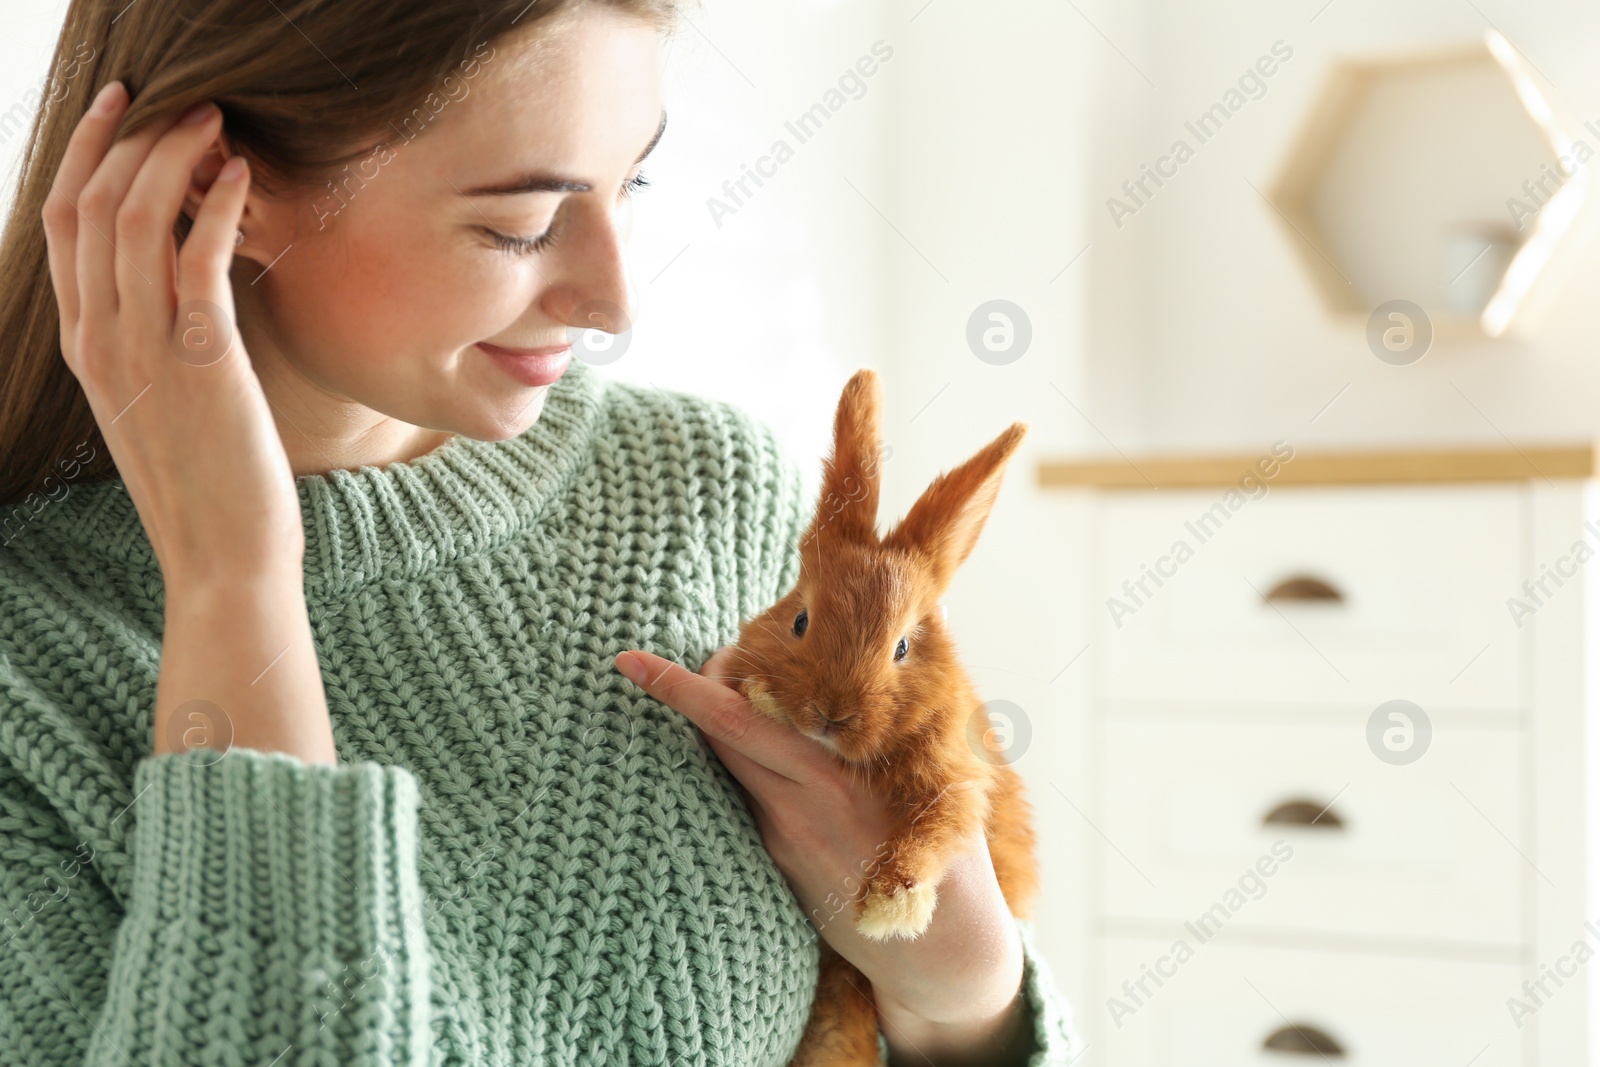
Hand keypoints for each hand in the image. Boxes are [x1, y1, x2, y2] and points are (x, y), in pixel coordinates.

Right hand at [40, 81, 299, 587]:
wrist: (223, 557)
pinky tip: (243, 176)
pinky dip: (217, 205)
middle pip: (88, 206)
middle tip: (175, 100)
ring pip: (135, 219)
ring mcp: (144, 350)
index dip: (88, 157)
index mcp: (83, 345)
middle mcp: (99, 339)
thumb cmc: (207, 482)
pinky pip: (196, 260)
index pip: (62, 225)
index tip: (120, 110)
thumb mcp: (158, 400)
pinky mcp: (203, 362)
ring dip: (175, 156)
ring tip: (218, 122)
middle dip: (127, 139)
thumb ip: (151, 339)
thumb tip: (183, 281)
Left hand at [613, 646, 1024, 1026]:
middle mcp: (801, 805)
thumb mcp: (951, 773)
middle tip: (695, 658)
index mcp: (838, 775)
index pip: (739, 720)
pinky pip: (749, 795)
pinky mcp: (781, 860)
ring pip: (728, 764)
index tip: (630, 662)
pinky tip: (763, 745)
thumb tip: (936, 611)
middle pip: (718, 738)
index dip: (683, 688)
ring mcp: (785, 836)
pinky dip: (747, 761)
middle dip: (694, 690)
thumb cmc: (954, 850)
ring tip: (734, 687)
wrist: (944, 953)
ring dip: (719, 722)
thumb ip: (921, 696)